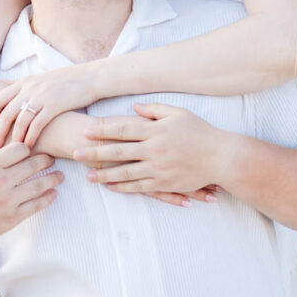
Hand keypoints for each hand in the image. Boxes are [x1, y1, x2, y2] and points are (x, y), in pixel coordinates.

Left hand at [0, 64, 98, 149]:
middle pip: (5, 113)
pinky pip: (37, 124)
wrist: (91, 77)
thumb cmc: (67, 80)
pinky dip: (31, 137)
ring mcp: (42, 96)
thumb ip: (22, 84)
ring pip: (20, 120)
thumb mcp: (40, 78)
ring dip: (13, 138)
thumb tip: (3, 85)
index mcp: (24, 82)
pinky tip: (29, 148)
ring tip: (9, 152)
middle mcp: (29, 88)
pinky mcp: (54, 105)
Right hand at [0, 143, 61, 245]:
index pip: (20, 149)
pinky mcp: (13, 217)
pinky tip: (53, 193)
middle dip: (46, 160)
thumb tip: (18, 152)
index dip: (27, 149)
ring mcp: (8, 200)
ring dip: (53, 178)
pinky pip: (37, 204)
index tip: (30, 152)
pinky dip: (48, 197)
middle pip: (33, 164)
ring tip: (60, 176)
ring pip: (40, 184)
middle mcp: (1, 181)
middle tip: (52, 159)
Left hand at [74, 103, 227, 195]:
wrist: (221, 157)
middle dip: (95, 153)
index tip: (85, 132)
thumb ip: (155, 110)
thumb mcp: (178, 113)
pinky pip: (139, 187)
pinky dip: (123, 187)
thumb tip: (135, 108)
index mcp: (156, 131)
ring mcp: (158, 169)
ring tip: (88, 176)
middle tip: (75, 154)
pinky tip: (110, 187)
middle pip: (118, 152)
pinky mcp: (164, 183)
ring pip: (125, 173)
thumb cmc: (200, 132)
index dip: (102, 131)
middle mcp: (154, 150)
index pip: (123, 129)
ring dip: (104, 175)